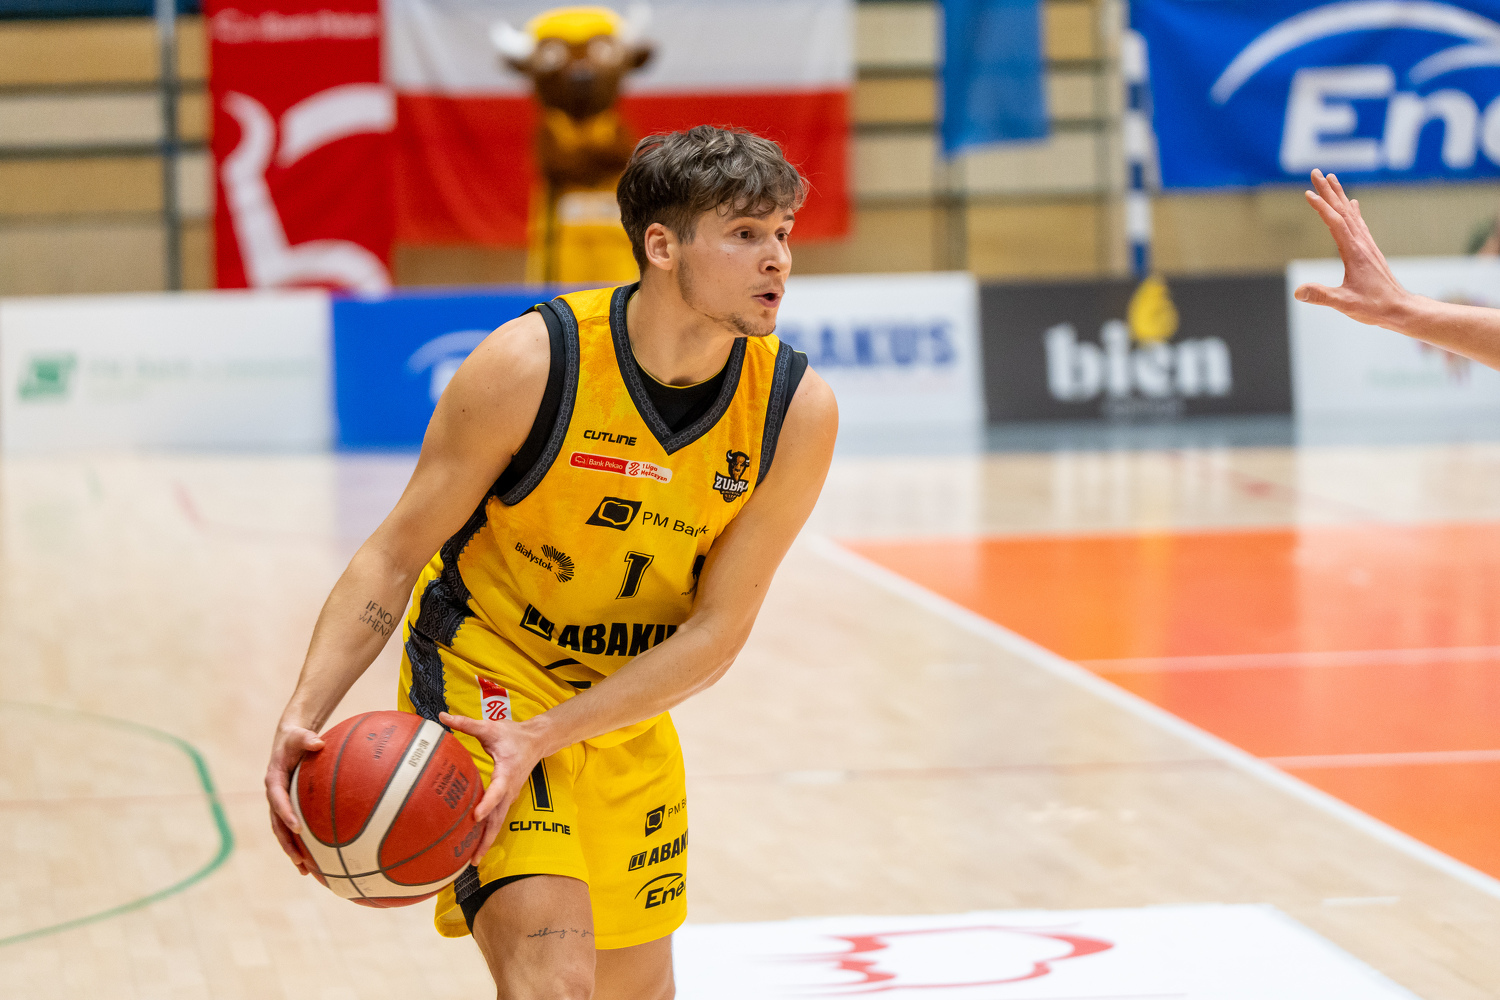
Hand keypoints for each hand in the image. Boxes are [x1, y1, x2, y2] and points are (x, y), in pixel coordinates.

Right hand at [265, 723, 325, 875]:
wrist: (289, 741)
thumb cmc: (296, 738)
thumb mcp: (300, 735)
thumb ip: (308, 738)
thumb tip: (319, 743)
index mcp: (273, 780)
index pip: (277, 800)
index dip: (286, 814)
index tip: (298, 828)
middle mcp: (274, 795)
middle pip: (277, 824)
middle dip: (286, 842)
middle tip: (299, 859)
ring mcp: (280, 803)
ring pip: (282, 831)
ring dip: (291, 849)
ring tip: (304, 869)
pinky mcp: (288, 807)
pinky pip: (292, 826)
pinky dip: (299, 842)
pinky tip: (314, 858)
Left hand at [440, 711, 547, 864]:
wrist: (538, 740)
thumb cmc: (513, 734)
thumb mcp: (490, 727)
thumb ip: (466, 724)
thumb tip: (441, 717)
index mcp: (507, 772)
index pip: (498, 791)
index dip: (487, 804)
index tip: (476, 816)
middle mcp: (510, 789)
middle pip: (499, 818)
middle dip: (487, 838)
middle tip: (473, 858)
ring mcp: (510, 796)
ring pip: (499, 822)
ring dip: (487, 841)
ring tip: (472, 861)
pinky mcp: (507, 799)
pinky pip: (498, 818)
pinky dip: (488, 833)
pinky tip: (476, 844)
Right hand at [1295, 169, 1413, 327]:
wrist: (1400, 309)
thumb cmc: (1374, 307)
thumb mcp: (1344, 304)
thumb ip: (1321, 296)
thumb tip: (1297, 292)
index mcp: (1354, 252)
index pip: (1335, 222)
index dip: (1321, 207)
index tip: (1308, 192)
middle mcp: (1362, 243)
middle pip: (1343, 210)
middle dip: (1329, 191)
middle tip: (1316, 172)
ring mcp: (1367, 245)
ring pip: (1351, 214)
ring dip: (1340, 196)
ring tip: (1332, 180)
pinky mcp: (1369, 250)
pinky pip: (1359, 223)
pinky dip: (1352, 210)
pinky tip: (1353, 204)